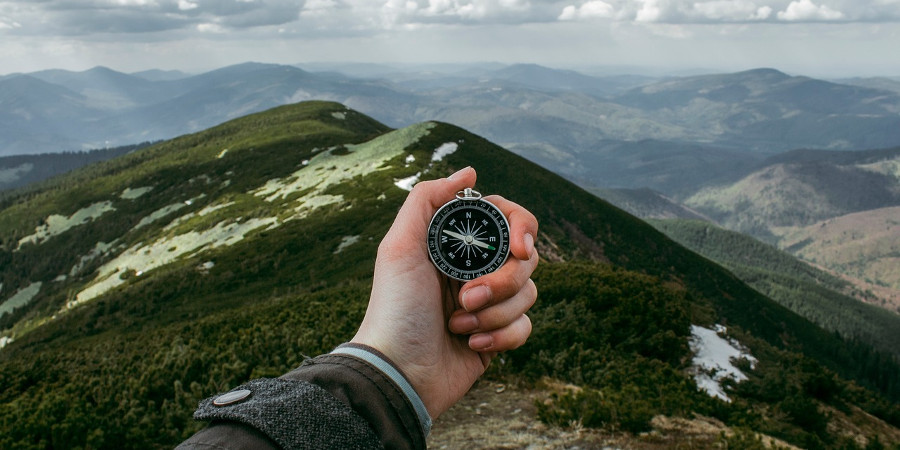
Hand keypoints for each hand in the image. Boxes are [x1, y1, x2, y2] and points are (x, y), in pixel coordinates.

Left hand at [351, 166, 538, 418]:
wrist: (398, 372)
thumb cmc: (395, 308)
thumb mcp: (399, 246)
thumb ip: (428, 199)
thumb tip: (470, 172)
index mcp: (456, 244)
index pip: (508, 220)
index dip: (521, 229)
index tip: (519, 248)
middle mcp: (475, 269)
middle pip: (526, 258)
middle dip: (501, 281)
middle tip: (467, 297)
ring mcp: (488, 303)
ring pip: (529, 293)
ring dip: (494, 313)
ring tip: (458, 325)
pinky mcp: (497, 336)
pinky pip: (526, 327)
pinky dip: (501, 336)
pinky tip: (471, 345)